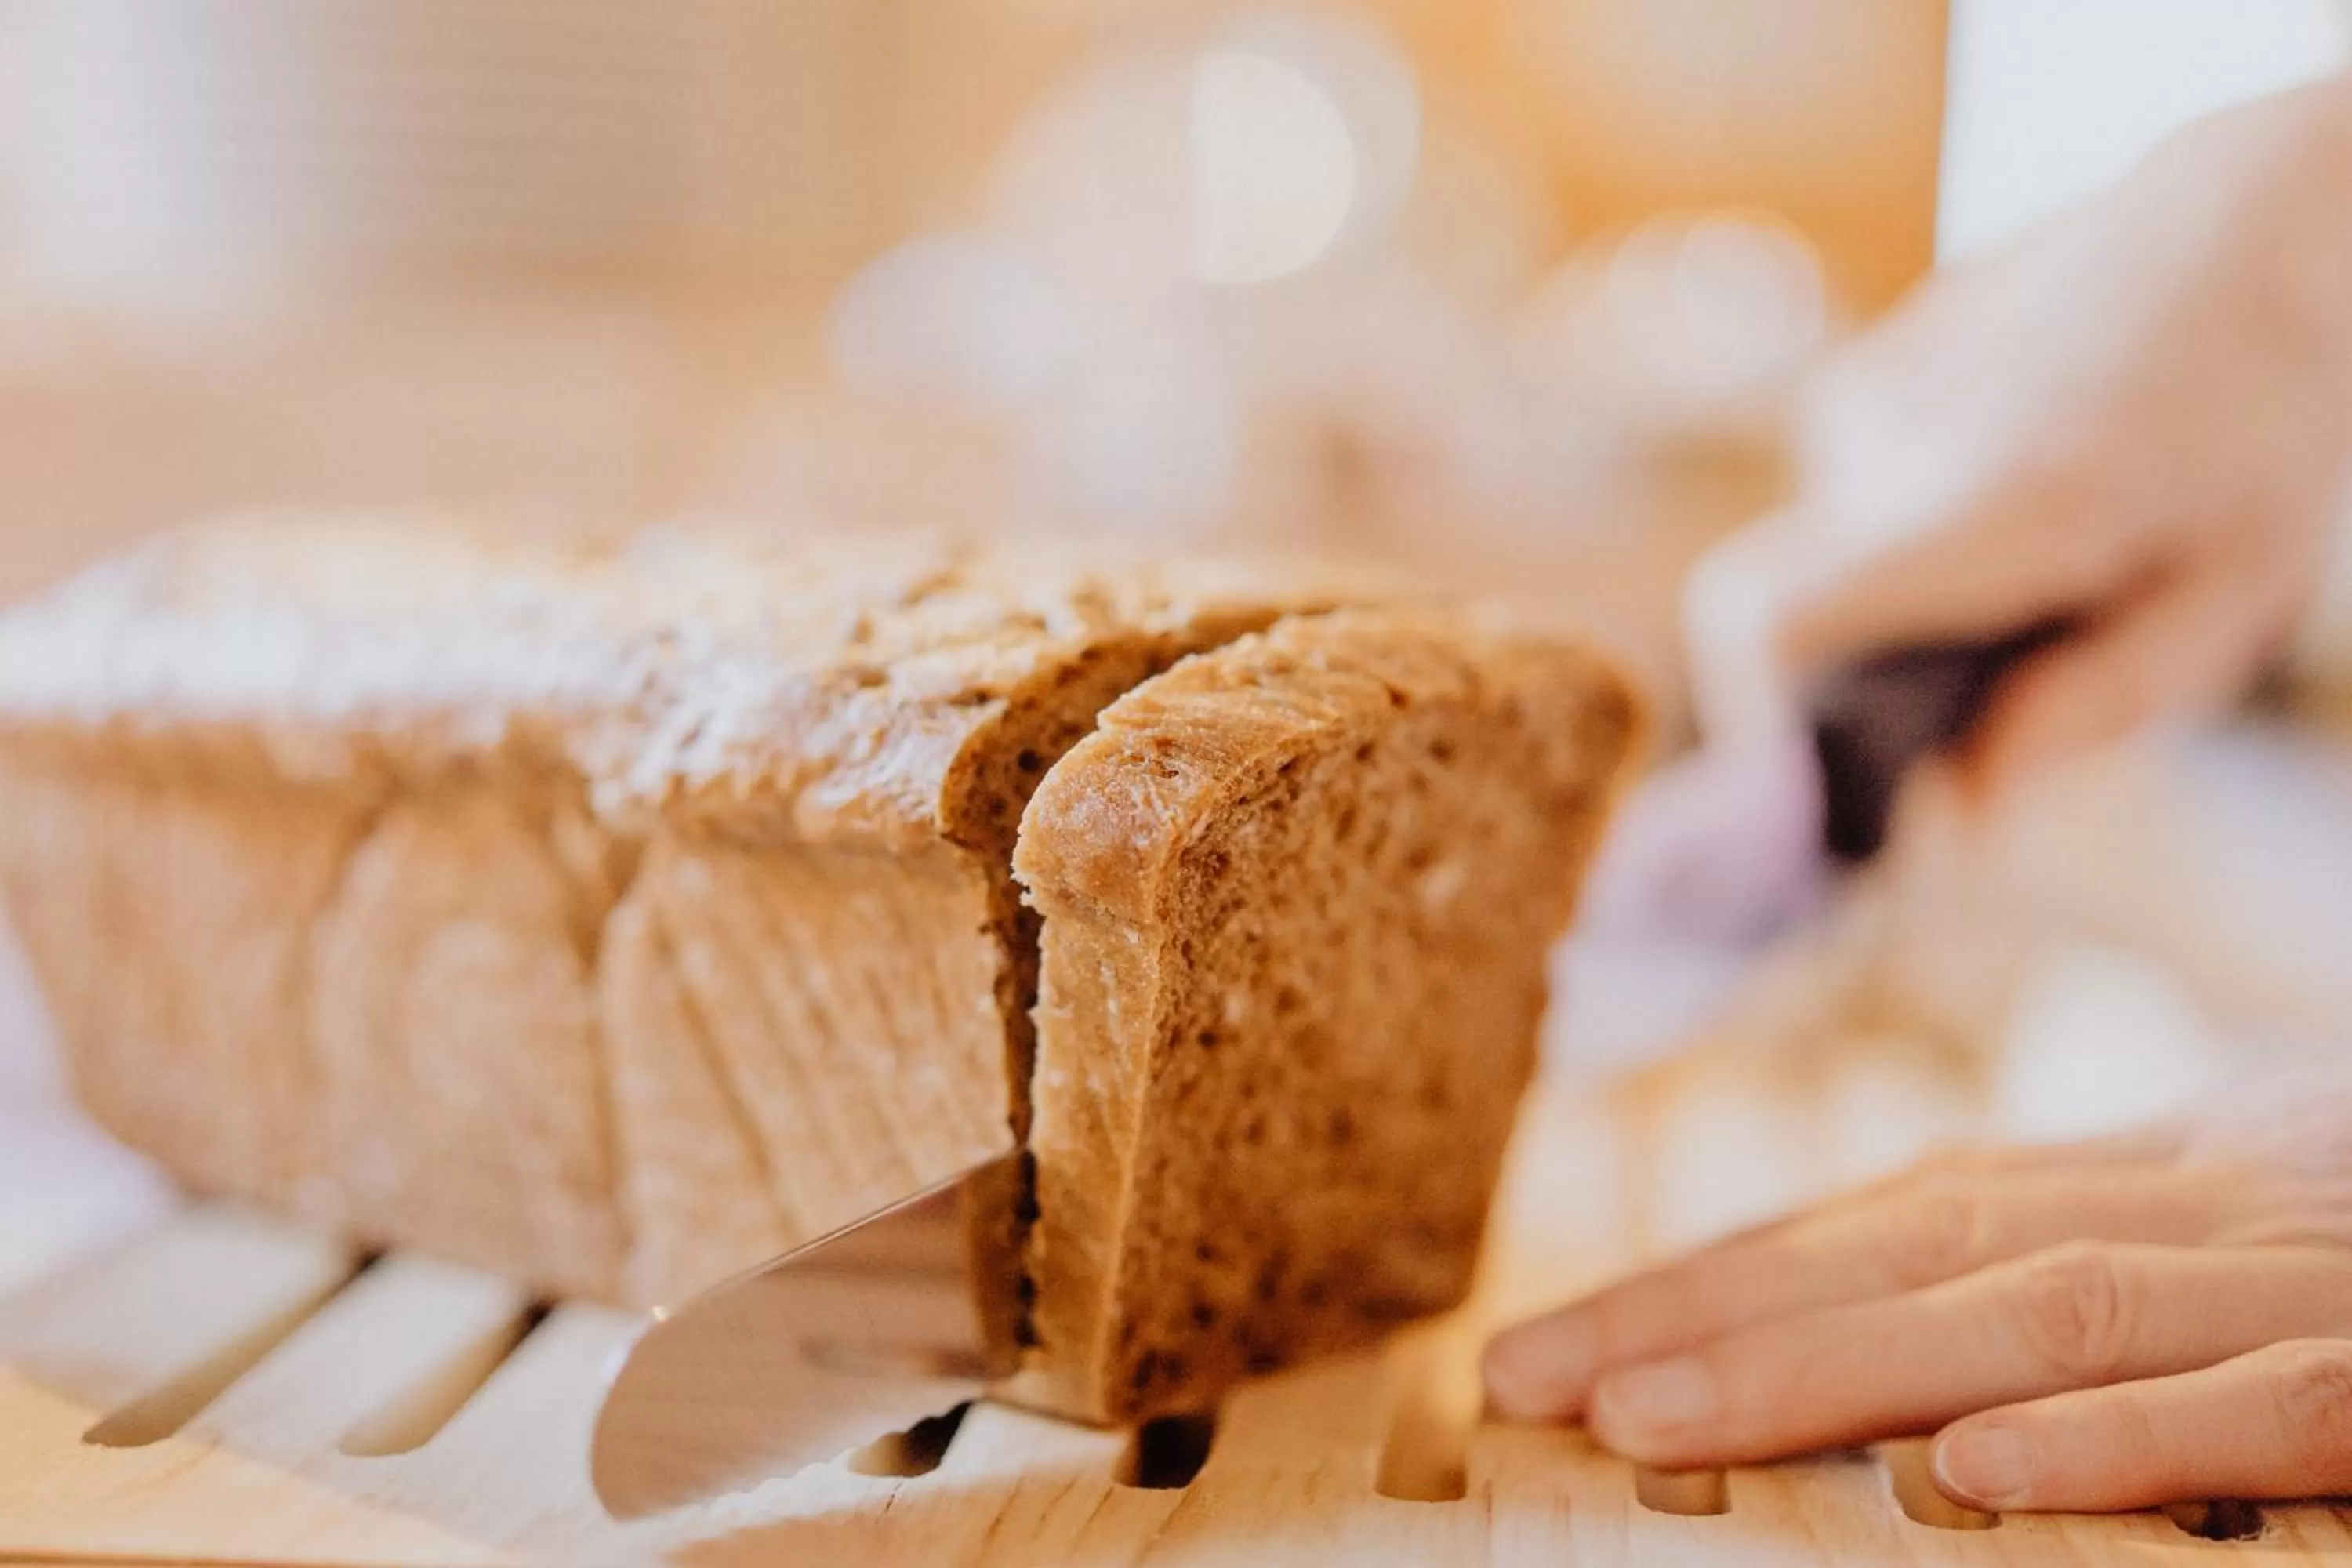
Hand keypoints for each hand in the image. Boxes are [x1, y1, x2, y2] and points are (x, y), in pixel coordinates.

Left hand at [1483, 1072, 2351, 1511]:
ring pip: (2039, 1312)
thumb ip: (2089, 1251)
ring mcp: (2304, 1278)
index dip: (1709, 1273)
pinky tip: (1972, 1478)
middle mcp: (2195, 1203)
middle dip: (1704, 1316)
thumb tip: (1920, 1345)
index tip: (1555, 1343)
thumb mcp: (2243, 1214)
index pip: (1881, 1215)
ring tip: (1657, 1420)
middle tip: (1527, 1378)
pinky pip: (2268, 1405)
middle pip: (1908, 1249)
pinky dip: (2121, 1436)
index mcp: (2144, 1174)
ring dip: (1832, 1367)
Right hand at [1689, 76, 2351, 796]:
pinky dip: (1920, 521)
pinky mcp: (1860, 373)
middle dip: (1879, 674)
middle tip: (2008, 660)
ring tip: (2049, 542)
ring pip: (1836, 561)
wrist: (2254, 210)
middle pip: (1805, 624)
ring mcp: (1863, 397)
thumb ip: (2091, 709)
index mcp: (1995, 503)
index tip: (1828, 778)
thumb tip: (1964, 820)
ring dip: (1916, 589)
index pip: (1766, 621)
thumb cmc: (2266, 408)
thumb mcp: (2233, 589)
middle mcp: (1895, 444)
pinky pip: (1852, 498)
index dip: (1763, 724)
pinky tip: (2026, 473)